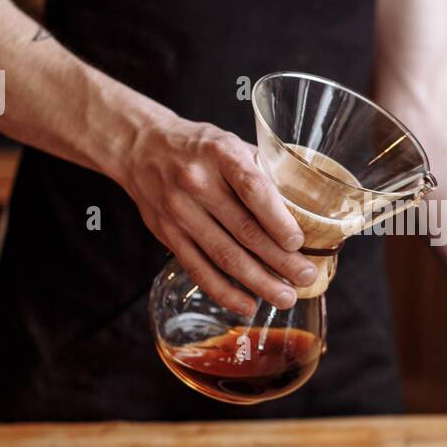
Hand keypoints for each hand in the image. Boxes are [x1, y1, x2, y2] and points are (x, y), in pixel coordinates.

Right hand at [121, 114, 316, 313]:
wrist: (140, 147)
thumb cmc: (198, 147)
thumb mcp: (230, 143)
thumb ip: (263, 170)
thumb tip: (305, 205)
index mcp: (220, 153)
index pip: (253, 189)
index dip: (278, 219)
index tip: (298, 242)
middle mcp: (197, 182)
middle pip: (244, 229)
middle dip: (280, 259)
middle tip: (306, 277)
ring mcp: (179, 211)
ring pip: (224, 255)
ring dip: (258, 281)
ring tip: (286, 298)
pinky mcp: (167, 234)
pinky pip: (198, 269)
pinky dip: (224, 291)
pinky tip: (248, 304)